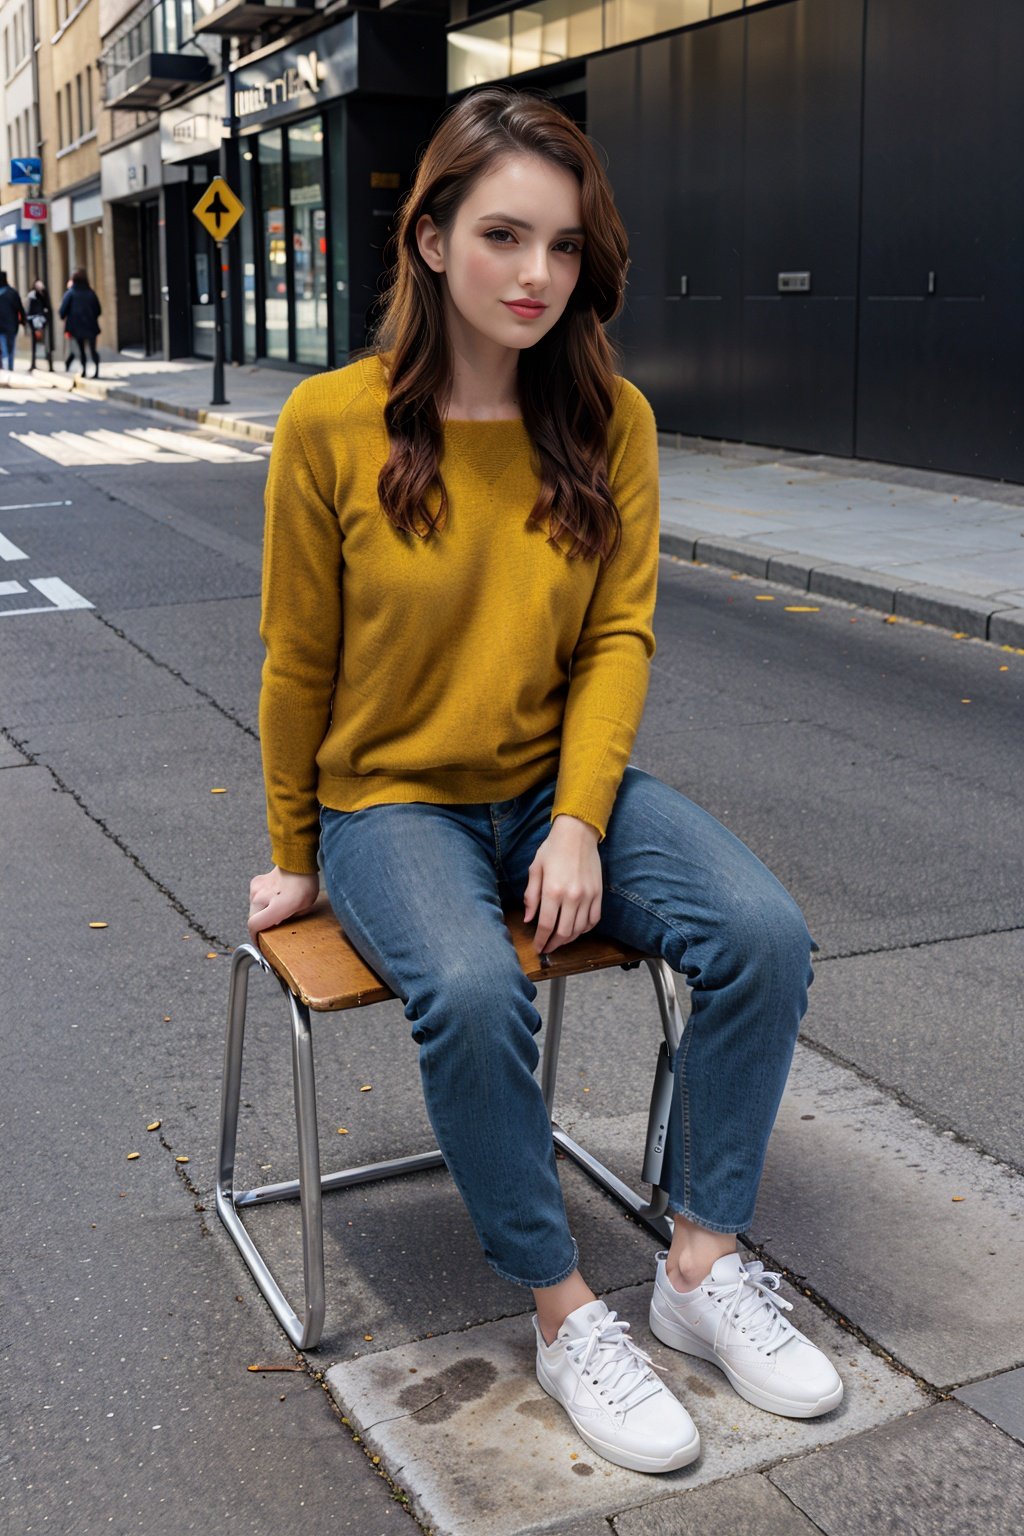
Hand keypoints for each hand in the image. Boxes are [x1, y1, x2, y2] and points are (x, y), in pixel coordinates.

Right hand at [248, 866, 319, 939]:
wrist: (298, 861)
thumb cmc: (305, 885)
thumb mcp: (303, 909)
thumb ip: (288, 920)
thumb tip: (277, 926)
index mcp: (277, 906)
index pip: (254, 926)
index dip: (255, 938)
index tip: (259, 944)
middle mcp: (263, 898)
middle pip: (253, 920)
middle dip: (260, 927)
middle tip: (271, 928)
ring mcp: (256, 890)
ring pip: (253, 910)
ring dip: (260, 914)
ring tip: (274, 910)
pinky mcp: (255, 883)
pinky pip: (254, 899)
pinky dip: (261, 902)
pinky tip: (272, 898)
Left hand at [523, 815, 602, 954]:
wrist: (577, 834)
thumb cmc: (553, 849)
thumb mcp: (535, 870)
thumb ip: (531, 896)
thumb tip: (528, 918)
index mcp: (552, 891)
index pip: (546, 925)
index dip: (541, 940)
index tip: (538, 948)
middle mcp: (572, 896)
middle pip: (564, 932)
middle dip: (554, 944)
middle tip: (548, 948)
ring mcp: (588, 896)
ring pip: (580, 929)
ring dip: (569, 939)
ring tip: (560, 940)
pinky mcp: (598, 894)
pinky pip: (594, 919)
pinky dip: (586, 929)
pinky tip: (577, 929)